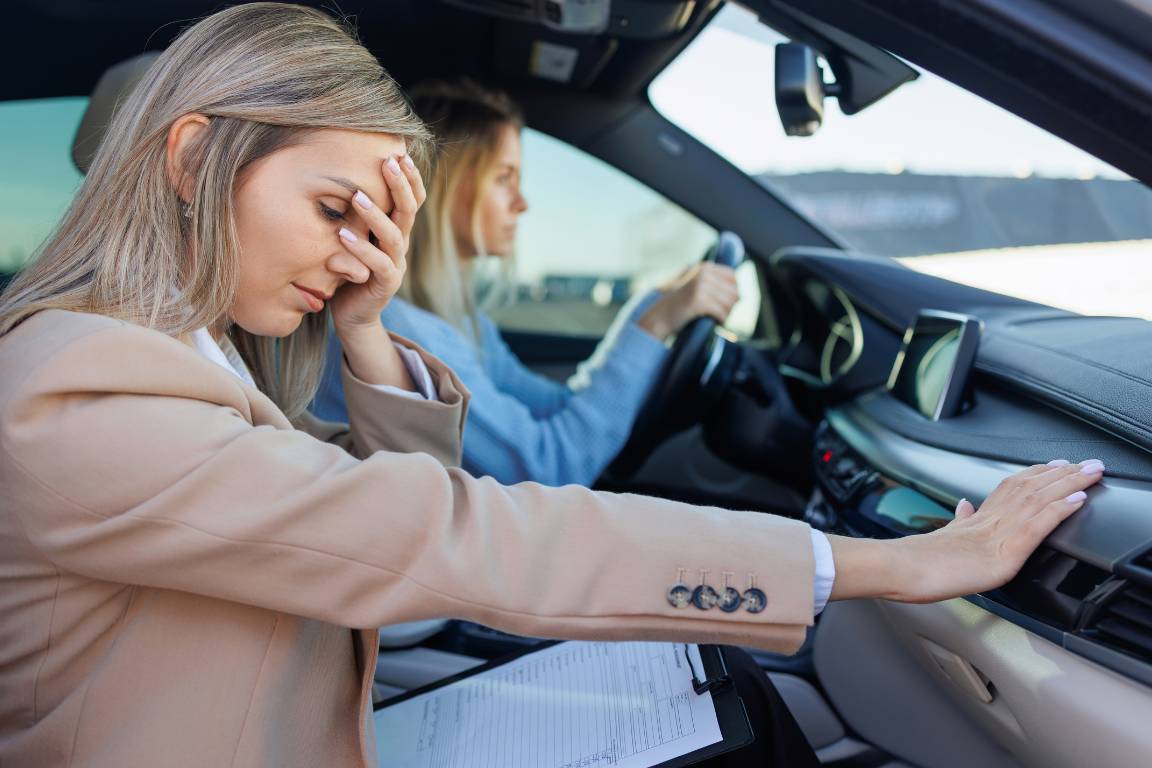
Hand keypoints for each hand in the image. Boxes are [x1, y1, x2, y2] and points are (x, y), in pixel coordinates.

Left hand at [329, 154, 426, 335]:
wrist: (353, 314)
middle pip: (409, 210)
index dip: (411, 178)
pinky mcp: (385, 284)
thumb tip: (338, 176)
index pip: (412, 200)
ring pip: (393, 235)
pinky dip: (360, 249)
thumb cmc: (349, 270)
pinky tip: (342, 235)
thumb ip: (353, 215)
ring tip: (357, 196)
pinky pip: (378, 264)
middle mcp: (401, 245)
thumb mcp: (353, 237)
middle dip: (400, 185)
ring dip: (375, 214)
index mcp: (397, 231)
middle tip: (388, 161)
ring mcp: (396, 265)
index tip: (400, 153)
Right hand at [636, 262, 738, 341]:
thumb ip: (713, 284)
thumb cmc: (679, 305)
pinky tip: (715, 322)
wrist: (659, 316)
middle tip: (721, 314)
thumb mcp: (695, 286)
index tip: (726, 303)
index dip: (733, 292)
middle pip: (733, 291)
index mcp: (704, 268)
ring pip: (729, 303)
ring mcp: (700, 286)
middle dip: (730, 306)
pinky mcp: (698, 301)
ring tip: (718, 318)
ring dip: (726, 314)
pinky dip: (720, 320)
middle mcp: (703, 274)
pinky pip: (720, 312)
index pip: (733, 277)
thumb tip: (739, 294)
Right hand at [828, 459, 1104, 603]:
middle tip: (1089, 461)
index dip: (1037, 474)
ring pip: (1040, 500)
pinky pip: (1039, 525)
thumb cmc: (915, 562)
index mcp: (976, 519)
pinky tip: (1077, 499)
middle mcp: (990, 520)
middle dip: (1063, 473)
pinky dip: (1061, 508)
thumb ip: (958, 521)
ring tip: (1091, 472)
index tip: (1056, 464)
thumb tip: (964, 506)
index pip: (1012, 488)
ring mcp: (998, 534)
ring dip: (1070, 483)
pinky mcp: (1005, 552)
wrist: (901, 569)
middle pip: (1032, 488)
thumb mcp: (941, 537)